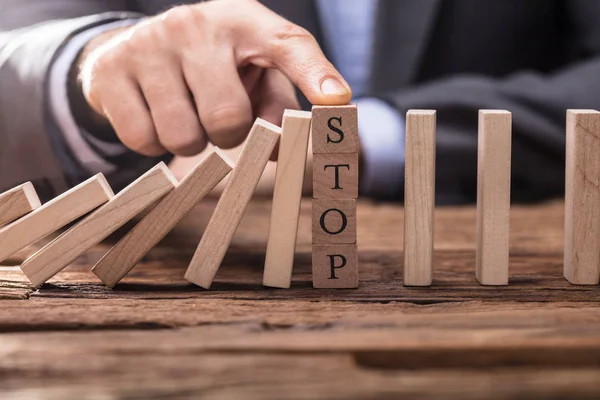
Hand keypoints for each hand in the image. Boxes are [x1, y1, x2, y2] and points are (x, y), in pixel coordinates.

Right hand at [76, 0, 351, 156]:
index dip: (316, 75)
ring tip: (184, 114)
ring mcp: (150, 43)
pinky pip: (143, 140)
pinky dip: (153, 144)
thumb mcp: (252, 77)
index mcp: (245, 22)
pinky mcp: (112, 70)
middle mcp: (198, 24)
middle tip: (219, 121)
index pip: (289, 44)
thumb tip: (284, 150)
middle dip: (228, 136)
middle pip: (229, 119)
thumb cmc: (212, 68)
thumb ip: (277, 110)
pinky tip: (154, 116)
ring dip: (190, 142)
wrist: (134, 48)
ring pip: (184, 136)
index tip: (337, 102)